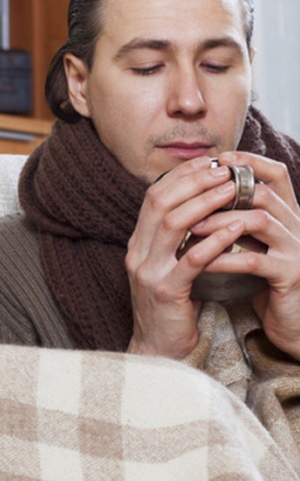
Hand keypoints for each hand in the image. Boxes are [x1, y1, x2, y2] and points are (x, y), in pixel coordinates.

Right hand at [125, 156, 243, 358]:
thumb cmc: (172, 307)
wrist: (158, 351)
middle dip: (193, 182)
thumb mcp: (169, 266)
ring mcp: (148, 272)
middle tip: (224, 169)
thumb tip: (203, 207)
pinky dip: (215, 241)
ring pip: (173, 225)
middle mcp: (137, 253)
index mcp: (137, 244)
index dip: (181, 176)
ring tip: (232, 190)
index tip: (209, 162)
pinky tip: (236, 229)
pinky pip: (191, 260)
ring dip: (205, 203)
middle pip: (160, 203)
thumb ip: (178, 240)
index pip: (154, 197)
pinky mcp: (165, 292)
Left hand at [191, 151, 299, 358]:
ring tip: (191, 229)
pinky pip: (255, 261)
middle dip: (224, 193)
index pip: (277, 174)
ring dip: (221, 223)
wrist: (292, 321)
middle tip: (191, 198)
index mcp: (289, 215)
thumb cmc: (267, 279)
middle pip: (265, 194)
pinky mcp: (291, 276)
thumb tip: (200, 193)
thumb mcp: (255, 243)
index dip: (250, 162)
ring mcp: (297, 251)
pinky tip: (203, 261)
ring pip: (260, 222)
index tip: (218, 158)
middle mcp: (298, 227)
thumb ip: (239, 219)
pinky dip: (225, 258)